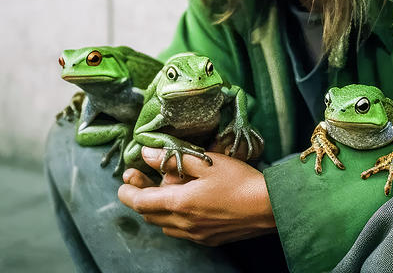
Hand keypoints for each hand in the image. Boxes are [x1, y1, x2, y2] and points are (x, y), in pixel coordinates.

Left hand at [117, 146, 276, 245]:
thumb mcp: (206, 162)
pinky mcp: (209, 239)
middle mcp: (184, 224)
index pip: (141, 203)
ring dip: (159, 208)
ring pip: (165, 225)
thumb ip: (174, 158)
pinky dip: (176, 217)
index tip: (122, 183)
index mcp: (180, 204)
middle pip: (150, 215)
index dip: (127, 193)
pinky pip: (182, 231)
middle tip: (140, 179)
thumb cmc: (239, 180)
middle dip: (141, 198)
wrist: (269, 207)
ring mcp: (197, 235)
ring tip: (166, 188)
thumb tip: (147, 153)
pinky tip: (187, 202)